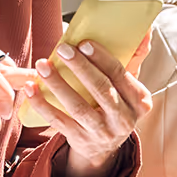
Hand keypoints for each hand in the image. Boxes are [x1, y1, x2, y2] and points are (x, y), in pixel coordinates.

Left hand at [22, 32, 152, 176]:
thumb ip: (134, 58)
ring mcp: (101, 132)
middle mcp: (123, 119)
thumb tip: (145, 30)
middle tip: (63, 49)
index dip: (102, 58)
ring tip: (42, 65)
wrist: (104, 146)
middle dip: (81, 68)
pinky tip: (31, 89)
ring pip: (78, 107)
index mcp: (139, 101)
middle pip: (101, 90)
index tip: (84, 43)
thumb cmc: (116, 104)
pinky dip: (42, 104)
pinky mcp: (80, 139)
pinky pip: (58, 121)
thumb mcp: (129, 86)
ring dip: (58, 84)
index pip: (120, 75)